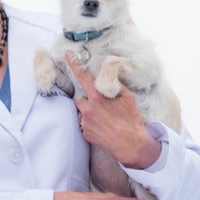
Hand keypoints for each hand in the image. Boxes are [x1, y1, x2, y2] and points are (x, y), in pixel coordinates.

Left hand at [66, 52, 161, 168]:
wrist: (131, 144)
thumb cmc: (131, 120)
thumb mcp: (127, 98)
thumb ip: (114, 86)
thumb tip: (108, 78)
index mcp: (97, 98)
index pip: (82, 76)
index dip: (75, 64)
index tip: (68, 55)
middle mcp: (88, 110)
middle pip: (80, 97)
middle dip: (88, 98)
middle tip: (101, 104)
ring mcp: (85, 123)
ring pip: (82, 111)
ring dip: (89, 111)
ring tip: (104, 117)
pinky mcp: (85, 134)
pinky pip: (84, 124)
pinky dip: (92, 123)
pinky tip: (103, 126)